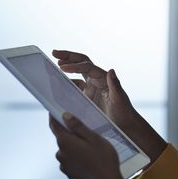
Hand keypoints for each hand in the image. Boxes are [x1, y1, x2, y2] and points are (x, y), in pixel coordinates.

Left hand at [49, 112, 132, 178]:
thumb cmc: (103, 160)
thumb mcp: (93, 138)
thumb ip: (77, 126)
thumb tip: (65, 116)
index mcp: (65, 142)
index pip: (54, 125)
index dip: (54, 116)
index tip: (55, 110)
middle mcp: (61, 153)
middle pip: (62, 138)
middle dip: (71, 133)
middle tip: (86, 132)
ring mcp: (64, 165)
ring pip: (67, 150)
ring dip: (75, 147)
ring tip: (92, 149)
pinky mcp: (70, 174)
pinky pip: (71, 161)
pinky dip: (77, 158)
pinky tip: (90, 160)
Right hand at [52, 50, 167, 165]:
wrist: (125, 125)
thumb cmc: (124, 112)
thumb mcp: (120, 99)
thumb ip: (115, 85)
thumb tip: (111, 70)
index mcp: (104, 78)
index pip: (87, 67)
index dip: (74, 65)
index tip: (62, 67)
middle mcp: (97, 80)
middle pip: (81, 63)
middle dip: (68, 56)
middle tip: (54, 53)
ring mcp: (91, 88)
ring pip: (76, 74)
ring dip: (65, 68)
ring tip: (52, 65)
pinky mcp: (87, 97)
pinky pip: (74, 87)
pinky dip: (66, 84)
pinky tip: (57, 85)